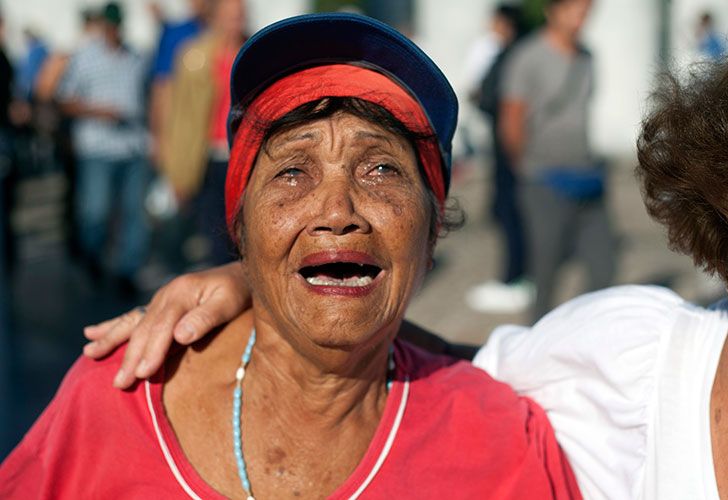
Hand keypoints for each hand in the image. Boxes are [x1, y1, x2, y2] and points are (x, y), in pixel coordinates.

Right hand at [83, 262, 250, 388]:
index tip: (142, 374)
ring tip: (89, 354)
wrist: (240, 273)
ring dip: (111, 340)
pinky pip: (133, 317)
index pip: (162, 327)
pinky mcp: (160, 305)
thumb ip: (206, 318)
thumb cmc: (239, 290)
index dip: (152, 351)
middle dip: (130, 356)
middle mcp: (165, 295)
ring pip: (132, 323)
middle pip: (143, 329)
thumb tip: (180, 336)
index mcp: (180, 294)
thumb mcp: (229, 301)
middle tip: (119, 383)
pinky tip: (92, 333)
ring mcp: (160, 299)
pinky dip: (112, 326)